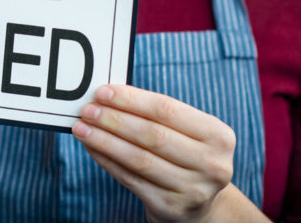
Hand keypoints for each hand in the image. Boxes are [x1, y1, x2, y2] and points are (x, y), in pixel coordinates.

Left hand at [72, 85, 241, 222]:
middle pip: (152, 135)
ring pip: (138, 158)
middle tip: (87, 110)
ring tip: (82, 128)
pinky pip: (130, 179)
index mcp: (218, 135)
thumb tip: (106, 96)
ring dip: (104, 141)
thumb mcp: (186, 132)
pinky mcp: (171, 208)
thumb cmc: (184, 153)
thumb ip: (154, 114)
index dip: (131, 100)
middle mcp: (212, 164)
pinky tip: (91, 147)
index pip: (167, 110)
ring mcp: (193, 189)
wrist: (200, 202)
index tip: (102, 92)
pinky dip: (106, 161)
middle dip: (114, 119)